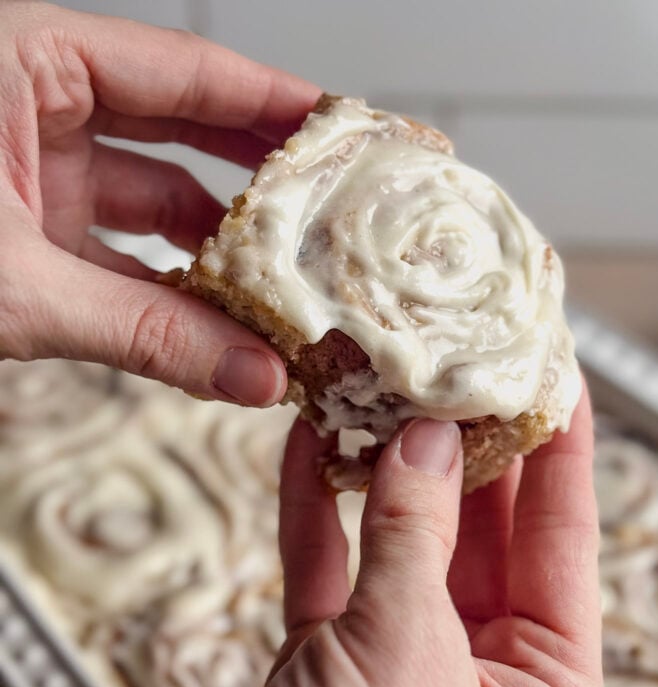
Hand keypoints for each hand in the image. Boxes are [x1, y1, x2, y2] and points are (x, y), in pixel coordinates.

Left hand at [0, 2, 318, 402]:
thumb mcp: (16, 287)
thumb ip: (146, 334)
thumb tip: (250, 377)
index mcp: (24, 60)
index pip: (186, 72)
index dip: (275, 103)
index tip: (346, 130)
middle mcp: (33, 104)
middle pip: (181, 128)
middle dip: (260, 175)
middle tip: (336, 210)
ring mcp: (25, 168)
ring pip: (150, 198)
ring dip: (216, 246)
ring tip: (286, 282)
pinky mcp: (19, 229)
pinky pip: (113, 250)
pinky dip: (162, 285)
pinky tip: (216, 318)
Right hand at [87, 392, 603, 686]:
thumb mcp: (400, 660)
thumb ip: (412, 540)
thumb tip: (427, 443)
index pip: (564, 542)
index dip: (559, 451)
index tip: (553, 374)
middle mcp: (484, 681)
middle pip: (485, 536)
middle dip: (465, 452)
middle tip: (456, 365)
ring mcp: (405, 674)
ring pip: (404, 549)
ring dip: (385, 477)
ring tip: (379, 391)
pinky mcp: (331, 675)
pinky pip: (335, 577)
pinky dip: (321, 518)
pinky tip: (311, 454)